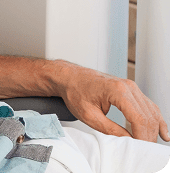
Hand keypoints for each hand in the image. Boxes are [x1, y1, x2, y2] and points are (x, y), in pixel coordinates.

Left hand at [55, 61, 169, 141]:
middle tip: (142, 152)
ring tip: (147, 146)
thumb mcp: (89, 116)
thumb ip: (111, 130)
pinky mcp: (131, 90)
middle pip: (148, 117)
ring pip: (151, 112)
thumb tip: (129, 142)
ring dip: (153, 131)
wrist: (69, 77)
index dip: (142, 138)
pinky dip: (156, 120)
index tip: (140, 150)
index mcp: (117, 90)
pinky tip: (162, 133)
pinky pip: (149, 106)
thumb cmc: (75, 92)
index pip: (139, 119)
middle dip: (148, 137)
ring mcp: (131, 86)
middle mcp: (128, 86)